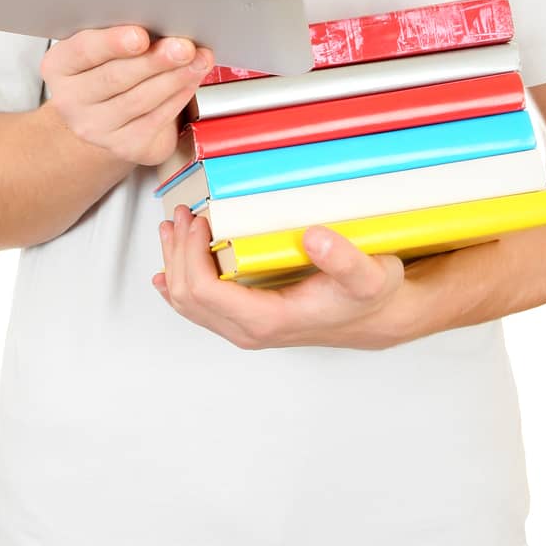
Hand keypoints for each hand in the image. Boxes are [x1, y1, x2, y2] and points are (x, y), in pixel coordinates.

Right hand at [40, 26, 213, 166]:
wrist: (103, 117)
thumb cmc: (107, 70)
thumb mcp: (104, 48)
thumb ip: (124, 34)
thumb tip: (165, 24)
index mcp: (60, 66)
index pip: (84, 51)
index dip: (113, 43)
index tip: (140, 36)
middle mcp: (71, 100)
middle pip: (115, 77)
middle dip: (155, 60)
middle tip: (183, 46)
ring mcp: (95, 127)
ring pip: (140, 100)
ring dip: (175, 77)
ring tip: (198, 60)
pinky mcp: (123, 146)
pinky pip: (156, 119)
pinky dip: (179, 96)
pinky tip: (191, 80)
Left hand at [153, 204, 417, 349]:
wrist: (376, 317)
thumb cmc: (369, 296)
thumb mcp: (369, 275)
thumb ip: (343, 259)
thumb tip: (314, 237)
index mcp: (268, 320)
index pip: (205, 292)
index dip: (191, 254)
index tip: (199, 221)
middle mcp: (249, 330)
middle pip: (188, 296)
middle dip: (177, 253)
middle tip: (183, 215)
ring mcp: (245, 327)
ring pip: (189, 302)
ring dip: (176, 263)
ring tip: (174, 228)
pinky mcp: (246, 319)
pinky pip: (200, 307)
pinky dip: (181, 283)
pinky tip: (168, 272)